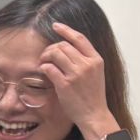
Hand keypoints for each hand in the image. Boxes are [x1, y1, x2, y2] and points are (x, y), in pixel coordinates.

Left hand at [40, 22, 116, 139]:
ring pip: (55, 53)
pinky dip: (43, 67)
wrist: (94, 114)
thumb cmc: (93, 95)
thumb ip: (86, 60)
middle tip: (45, 56)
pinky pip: (49, 68)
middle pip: (63, 45)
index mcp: (96, 60)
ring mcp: (76, 74)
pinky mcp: (65, 84)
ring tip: (43, 63)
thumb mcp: (96, 73)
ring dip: (45, 56)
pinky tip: (43, 71)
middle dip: (51, 48)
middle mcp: (87, 64)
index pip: (79, 38)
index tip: (55, 26)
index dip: (66, 30)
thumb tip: (68, 48)